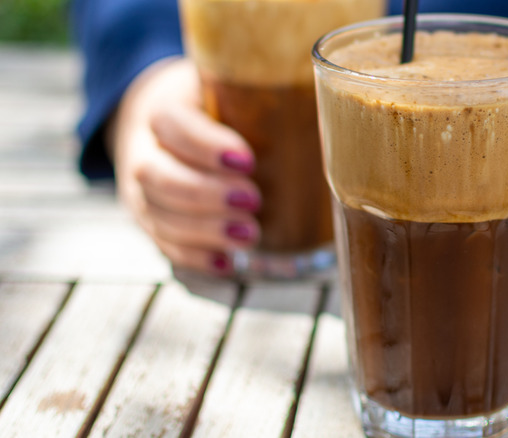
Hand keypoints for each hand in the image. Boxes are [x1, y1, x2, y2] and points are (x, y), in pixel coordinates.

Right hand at [109, 57, 259, 275]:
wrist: (162, 127)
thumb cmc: (210, 105)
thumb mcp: (224, 86)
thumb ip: (255, 90)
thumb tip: (311, 82)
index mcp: (162, 109)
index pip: (171, 124)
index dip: (205, 145)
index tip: (247, 161)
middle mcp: (144, 151)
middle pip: (158, 176)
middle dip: (205, 194)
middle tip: (253, 201)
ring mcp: (142, 191)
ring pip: (159, 214)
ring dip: (204, 230)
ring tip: (250, 235)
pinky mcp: (152, 222)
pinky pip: (164, 244)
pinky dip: (195, 257)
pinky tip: (226, 263)